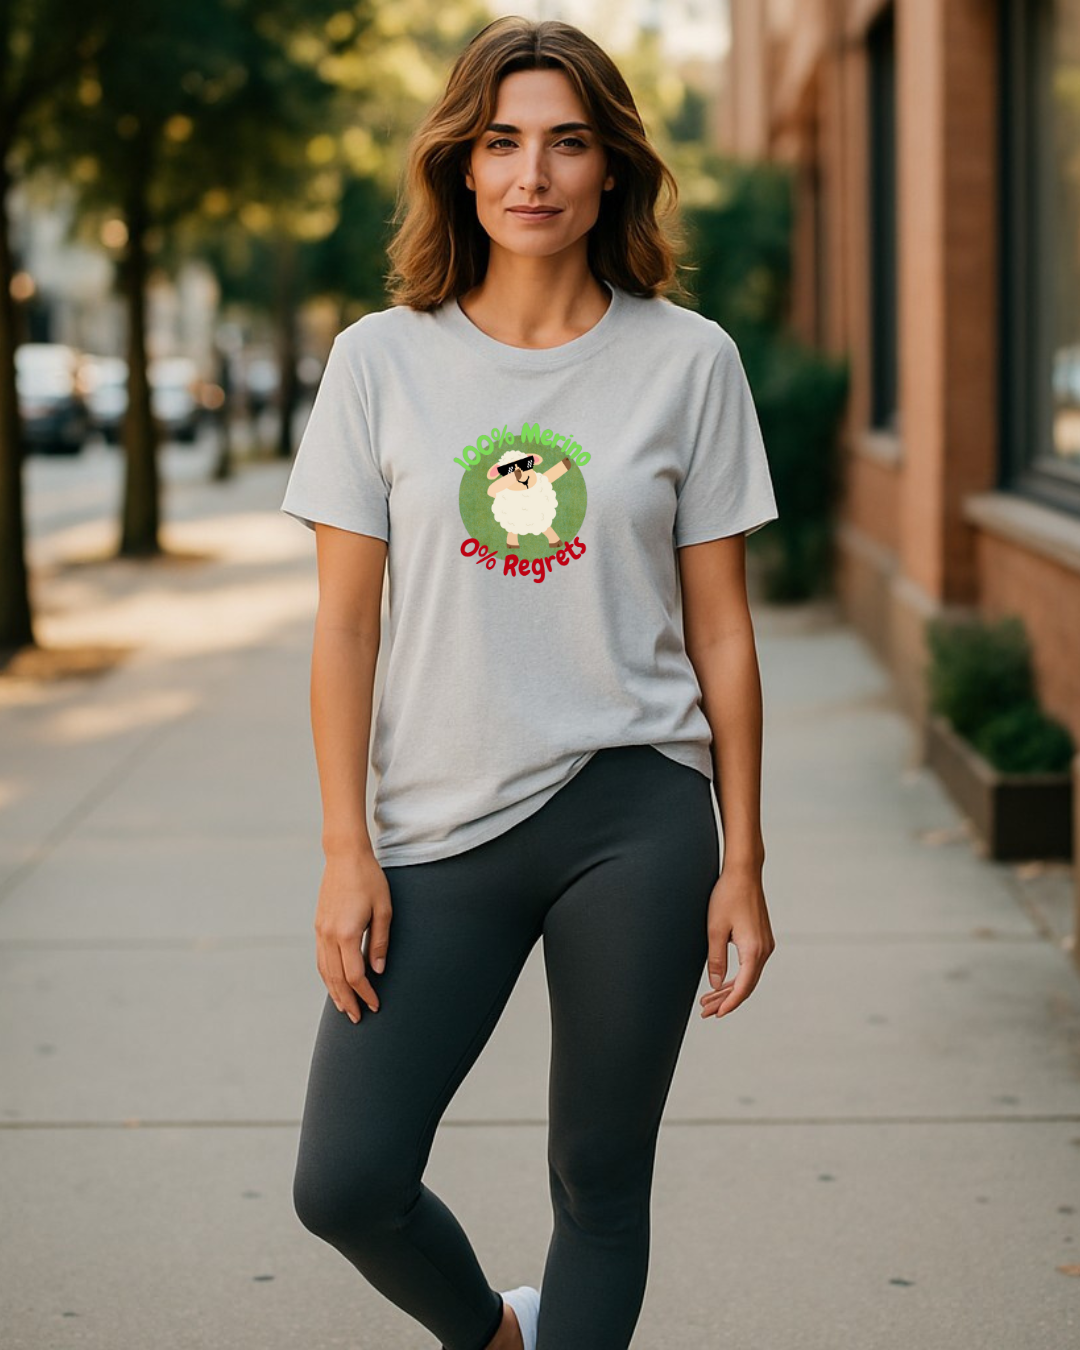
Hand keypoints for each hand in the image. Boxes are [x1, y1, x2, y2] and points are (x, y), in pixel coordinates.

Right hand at [313, 852, 391, 1023]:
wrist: (345, 856)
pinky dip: (326, 976)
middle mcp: (329, 936)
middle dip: (348, 1001)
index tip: (376, 1005)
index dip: (366, 993)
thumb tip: (379, 970)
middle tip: (358, 1018)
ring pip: (324, 971)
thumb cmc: (370, 879)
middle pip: (336, 979)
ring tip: (345, 1008)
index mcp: (347, 933)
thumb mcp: (384, 909)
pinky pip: (320, 958)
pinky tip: (333, 983)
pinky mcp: (318, 926)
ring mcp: (320, 931)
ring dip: (334, 992)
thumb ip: (380, 941)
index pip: (355, 975)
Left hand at [699, 862, 774, 1019]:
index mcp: (754, 950)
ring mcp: (765, 944)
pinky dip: (737, 976)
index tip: (716, 1014)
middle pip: (746, 985)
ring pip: (748, 976)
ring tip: (709, 1000)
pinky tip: (722, 982)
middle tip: (706, 1011)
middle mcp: (764, 950)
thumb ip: (716, 959)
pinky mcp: (762, 939)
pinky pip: (750, 966)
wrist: (744, 873)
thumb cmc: (727, 896)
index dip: (729, 1003)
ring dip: (730, 989)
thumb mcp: (714, 929)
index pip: (743, 987)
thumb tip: (715, 985)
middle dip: (726, 1000)